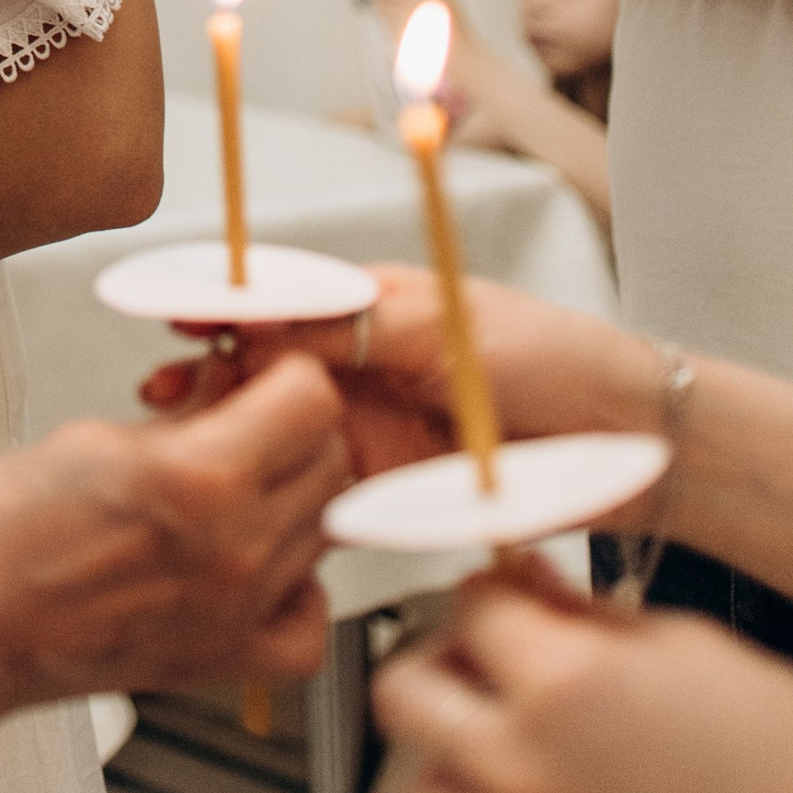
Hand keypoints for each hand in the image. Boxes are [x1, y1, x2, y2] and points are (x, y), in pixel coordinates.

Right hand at [0, 354, 348, 716]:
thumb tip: (232, 395)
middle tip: (240, 414)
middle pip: (330, 464)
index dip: (282, 372)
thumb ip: (184, 419)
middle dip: (292, 425)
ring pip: (324, 532)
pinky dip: (296, 593)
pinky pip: (306, 627)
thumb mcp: (97, 436)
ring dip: (291, 496)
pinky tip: (253, 565)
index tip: (250, 369)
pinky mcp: (218, 662)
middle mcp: (235, 553)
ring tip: (231, 482)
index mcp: (201, 479)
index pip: (312, 401)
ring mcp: (234, 614)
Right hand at [139, 262, 659, 476]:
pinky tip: (239, 493)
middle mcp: (364, 365)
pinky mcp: (387, 487)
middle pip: (263, 366)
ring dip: (229, 429)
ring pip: (278, 428)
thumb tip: (267, 308)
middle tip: (166, 389)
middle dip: (209, 372)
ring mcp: (370, 427)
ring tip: (184, 432)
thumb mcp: (444, 325)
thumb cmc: (557, 359)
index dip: (224, 306)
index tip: (175, 313)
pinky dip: (272, 487)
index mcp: (374, 306)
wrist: (626, 442)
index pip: (280, 299)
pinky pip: (315, 487)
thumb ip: (354, 321)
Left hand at [377, 572, 792, 792]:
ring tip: (516, 750)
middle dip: (441, 664)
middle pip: (403, 695)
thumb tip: (535, 598)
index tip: (508, 599)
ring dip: (458, 761)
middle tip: (485, 664)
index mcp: (559, 684)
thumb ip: (590, 621)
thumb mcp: (691, 646)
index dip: (492, 593)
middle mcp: (522, 771)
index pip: (467, 606)